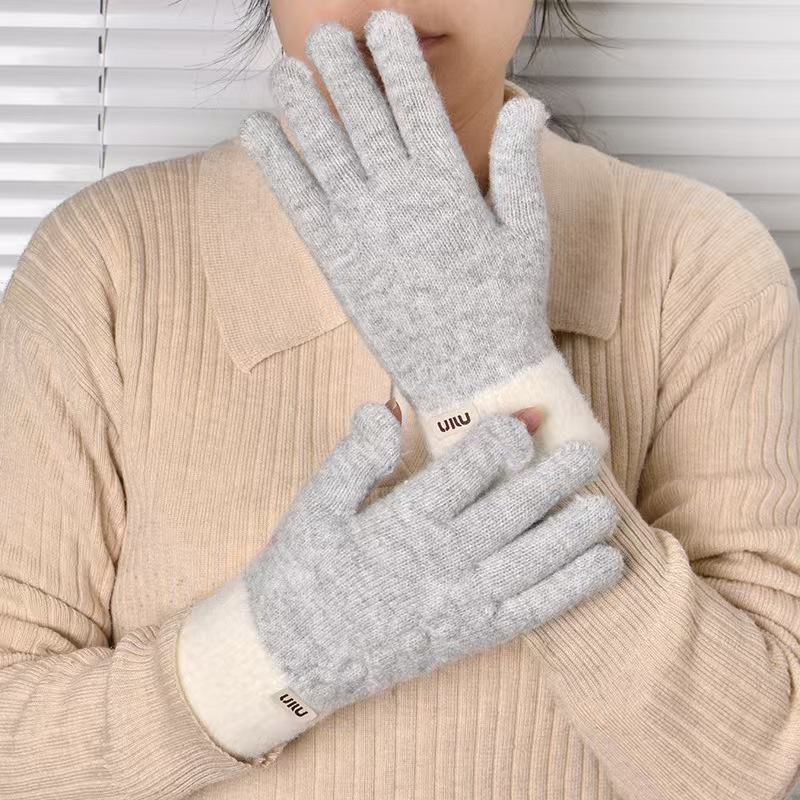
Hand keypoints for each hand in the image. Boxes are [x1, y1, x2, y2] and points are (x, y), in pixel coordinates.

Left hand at [238, 9, 607, 458]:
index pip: (418, 105)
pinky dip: (273, 162)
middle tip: (325, 35)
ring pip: (323, 150)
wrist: (471, 372)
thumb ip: (518, 165)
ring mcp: (362, 229)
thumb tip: (527, 105)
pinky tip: (253, 130)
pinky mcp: (335, 260)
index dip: (398, 60)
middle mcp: (400, 199)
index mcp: (450, 185)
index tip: (385, 24)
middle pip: (364, 117)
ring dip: (299, 104)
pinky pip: (297, 201)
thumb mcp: (526, 231)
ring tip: (283, 69)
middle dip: (342, 69)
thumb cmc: (504, 303)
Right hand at [239, 402, 622, 719]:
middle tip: (592, 449)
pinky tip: (606, 566)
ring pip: (534, 560)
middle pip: (511, 511)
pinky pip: (534, 610)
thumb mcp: (314, 506)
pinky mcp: (473, 634)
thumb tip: (384, 408)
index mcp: (403, 521)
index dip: (501, 439)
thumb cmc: (303, 571)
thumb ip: (353, 458)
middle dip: (555, 478)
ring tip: (605, 506)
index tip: (526, 418)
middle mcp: (442, 561)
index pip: (466, 470)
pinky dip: (575, 590)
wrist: (294, 657)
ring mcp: (462, 601)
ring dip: (575, 533)